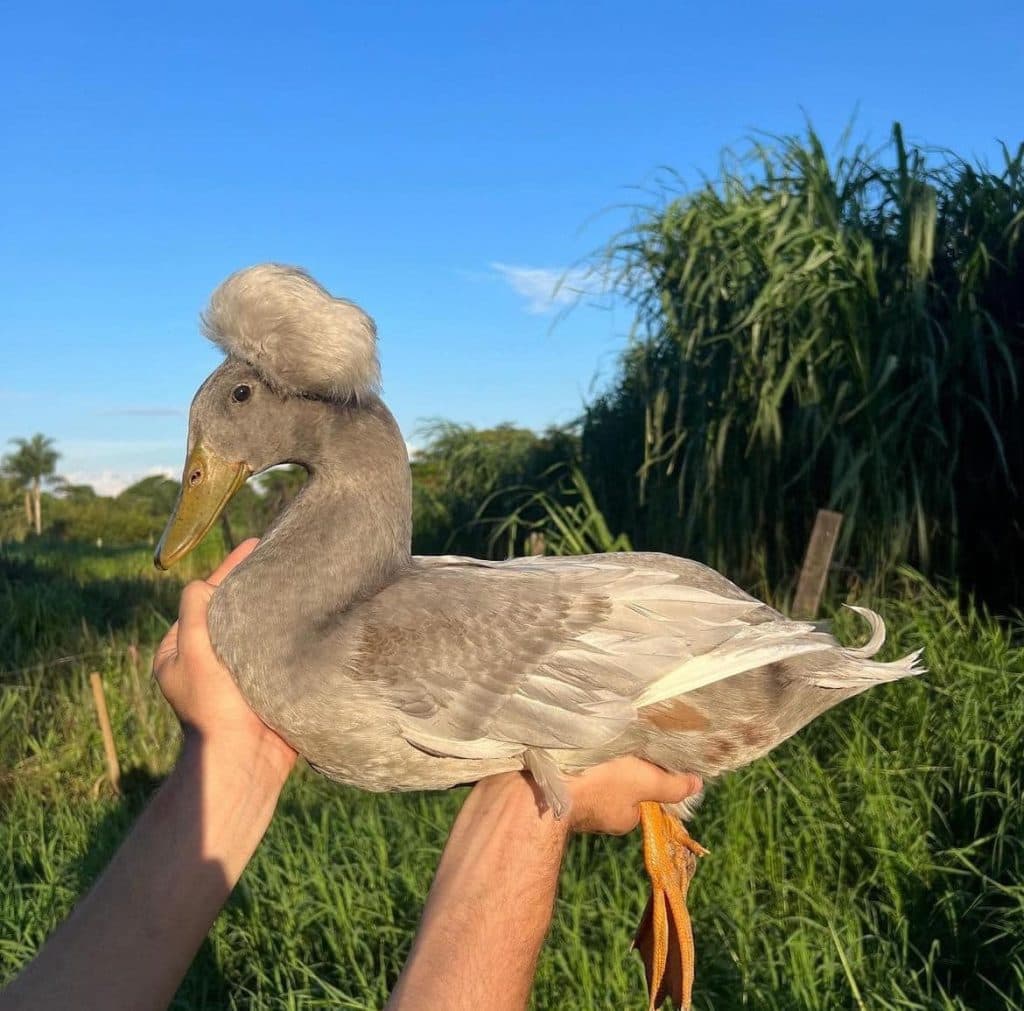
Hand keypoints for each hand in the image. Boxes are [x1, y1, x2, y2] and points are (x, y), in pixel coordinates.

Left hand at [153, 538, 296, 785]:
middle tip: (286, 554)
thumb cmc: (213, 708)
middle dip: (257, 583)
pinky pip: (281, 645)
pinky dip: (293, 627)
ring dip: (278, 604)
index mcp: (183, 649)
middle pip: (234, 608)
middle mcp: (211, 657)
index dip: (230, 569)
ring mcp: (243, 670)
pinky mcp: (271, 681)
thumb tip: (207, 582)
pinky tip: (313, 608)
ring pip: (260, 625)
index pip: (206, 597)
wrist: (244, 761)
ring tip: (304, 575)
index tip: (256, 543)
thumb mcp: (192, 652)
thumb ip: (195, 611)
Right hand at [561, 756, 701, 834]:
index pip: (642, 796)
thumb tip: (697, 785)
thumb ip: (670, 784)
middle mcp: (599, 818)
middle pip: (616, 790)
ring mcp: (574, 807)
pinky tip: (568, 750)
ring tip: (590, 743)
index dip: (644, 775)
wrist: (542, 785)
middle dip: (615, 770)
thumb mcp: (644, 780)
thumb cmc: (599, 783)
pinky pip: (568, 777)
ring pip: (591, 783)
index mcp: (623, 818)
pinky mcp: (552, 792)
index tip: (638, 754)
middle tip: (614, 745)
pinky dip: (570, 766)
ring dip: (591, 766)